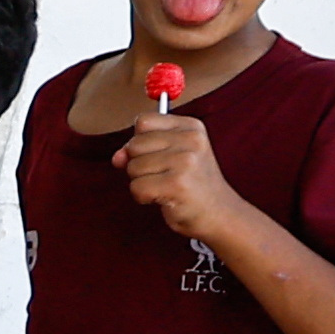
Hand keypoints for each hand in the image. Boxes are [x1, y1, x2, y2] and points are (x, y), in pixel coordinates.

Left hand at [112, 109, 250, 243]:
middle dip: (139, 164)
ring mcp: (185, 162)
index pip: (143, 121)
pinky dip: (143, 197)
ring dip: (142, 182)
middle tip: (163, 175)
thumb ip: (140, 149)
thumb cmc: (190, 183)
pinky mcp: (176, 184)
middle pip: (134, 144)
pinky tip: (163, 197)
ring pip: (133, 167)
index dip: (139, 141)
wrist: (217, 212)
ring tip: (165, 186)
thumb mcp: (170, 156)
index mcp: (191, 127)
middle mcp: (191, 140)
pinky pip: (136, 187)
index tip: (155, 155)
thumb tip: (117, 157)